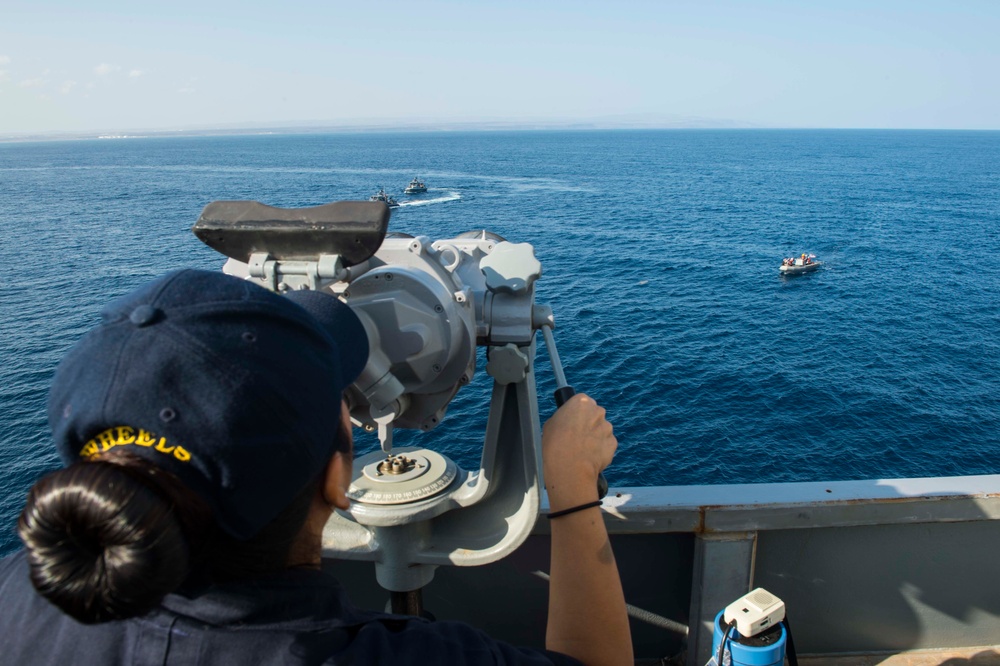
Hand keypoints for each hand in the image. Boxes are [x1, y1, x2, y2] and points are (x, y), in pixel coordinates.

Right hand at [542, 394, 616, 510]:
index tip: (572, 422)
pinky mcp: (613, 443)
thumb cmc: (555, 444)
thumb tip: (567, 423)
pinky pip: (607, 444)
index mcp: (581, 402)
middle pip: (595, 414)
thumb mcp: (551, 424)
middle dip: (589, 424)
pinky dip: (600, 449)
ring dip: (595, 437)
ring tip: (582, 450)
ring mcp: (607, 427)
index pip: (583, 402)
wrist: (569, 466)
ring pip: (602, 430)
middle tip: (577, 437)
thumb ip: (564, 418)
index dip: (577, 413)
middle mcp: (597, 411)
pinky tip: (589, 457)